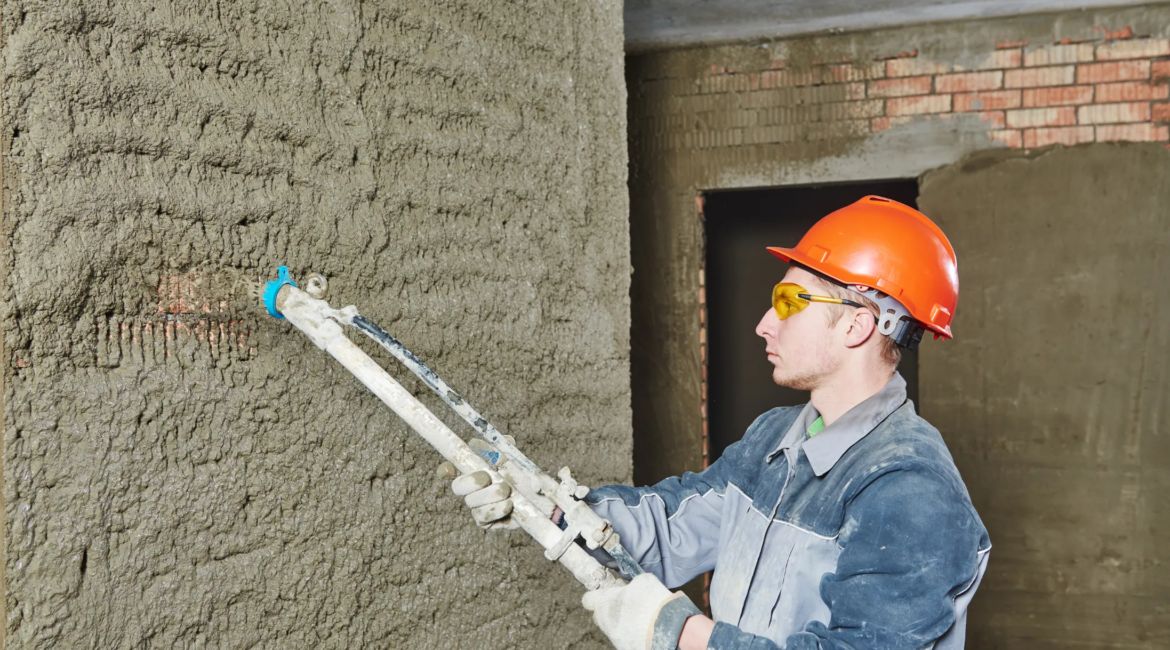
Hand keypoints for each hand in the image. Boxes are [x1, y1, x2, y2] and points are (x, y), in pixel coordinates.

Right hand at [437, 438, 520, 528]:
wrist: (542, 499)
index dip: (445, 470)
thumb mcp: (513, 460)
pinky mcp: (486, 522)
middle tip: (487, 477)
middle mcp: (472, 489)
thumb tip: (475, 443)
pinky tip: (509, 505)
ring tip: (508, 491)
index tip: (446, 470)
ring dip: (490, 495)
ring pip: (471, 501)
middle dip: (471, 481)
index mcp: (475, 470)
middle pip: (457, 486)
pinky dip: (496, 509)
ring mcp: (478, 506)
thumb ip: (497, 450)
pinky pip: (482, 517)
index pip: (451, 470)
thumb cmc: (524, 476)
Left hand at [581, 573, 699, 649]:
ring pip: (612, 628)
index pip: (588, 599)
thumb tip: (632, 587)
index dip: (596, 596)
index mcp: (603, 603)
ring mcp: (614, 637)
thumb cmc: (651, 600)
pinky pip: (624, 639)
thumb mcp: (643, 581)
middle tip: (626, 606)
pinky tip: (644, 630)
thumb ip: (632, 584)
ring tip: (639, 619)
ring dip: (621, 623)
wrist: (665, 628)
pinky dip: (631, 634)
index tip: (606, 594)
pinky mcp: (624, 648)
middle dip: (609, 611)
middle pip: (600, 616)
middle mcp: (604, 622)